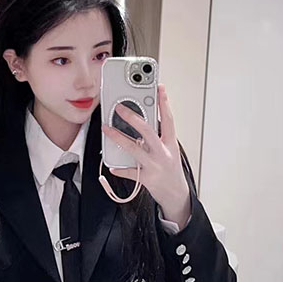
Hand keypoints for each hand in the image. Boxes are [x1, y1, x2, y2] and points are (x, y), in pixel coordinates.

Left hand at [102, 84, 190, 226]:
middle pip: (148, 131)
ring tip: (106, 129)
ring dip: (118, 138)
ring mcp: (154, 165)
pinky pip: (129, 171)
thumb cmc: (170, 168)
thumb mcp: (169, 149)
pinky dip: (119, 168)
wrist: (175, 194)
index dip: (164, 103)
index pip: (168, 119)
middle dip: (133, 118)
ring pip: (134, 149)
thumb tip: (141, 120)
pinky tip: (112, 165)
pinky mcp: (146, 178)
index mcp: (170, 143)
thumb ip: (158, 136)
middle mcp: (163, 153)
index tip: (160, 87)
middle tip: (119, 108)